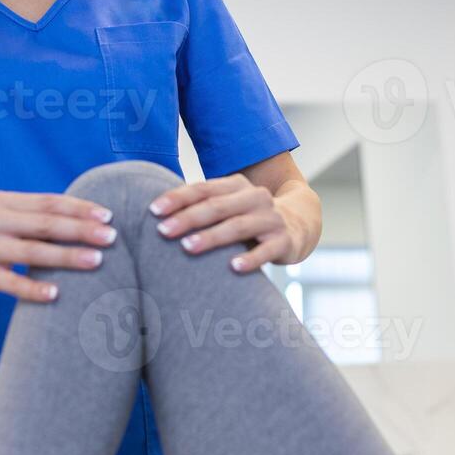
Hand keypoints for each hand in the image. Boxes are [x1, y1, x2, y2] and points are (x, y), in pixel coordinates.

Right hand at [0, 190, 117, 302]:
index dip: (80, 208)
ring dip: (66, 256)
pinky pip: (10, 283)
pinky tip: (56, 294)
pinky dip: (33, 289)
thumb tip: (83, 218)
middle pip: (45, 224)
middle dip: (81, 230)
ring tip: (96, 261)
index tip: (108, 215)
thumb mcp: (0, 214)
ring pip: (32, 252)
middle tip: (111, 236)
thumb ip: (33, 214)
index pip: (49, 202)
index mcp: (5, 203)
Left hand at [149, 173, 300, 273]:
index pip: (203, 189)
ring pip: (238, 226)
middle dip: (188, 218)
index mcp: (236, 186)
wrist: (300, 224)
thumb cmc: (249, 217)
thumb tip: (154, 215)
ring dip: (212, 237)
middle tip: (163, 231)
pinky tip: (234, 268)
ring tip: (188, 247)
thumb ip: (201, 207)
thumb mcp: (229, 206)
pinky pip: (266, 250)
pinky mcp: (285, 241)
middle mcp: (255, 198)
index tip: (154, 211)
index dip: (178, 198)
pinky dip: (251, 259)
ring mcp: (271, 219)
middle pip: (217, 206)